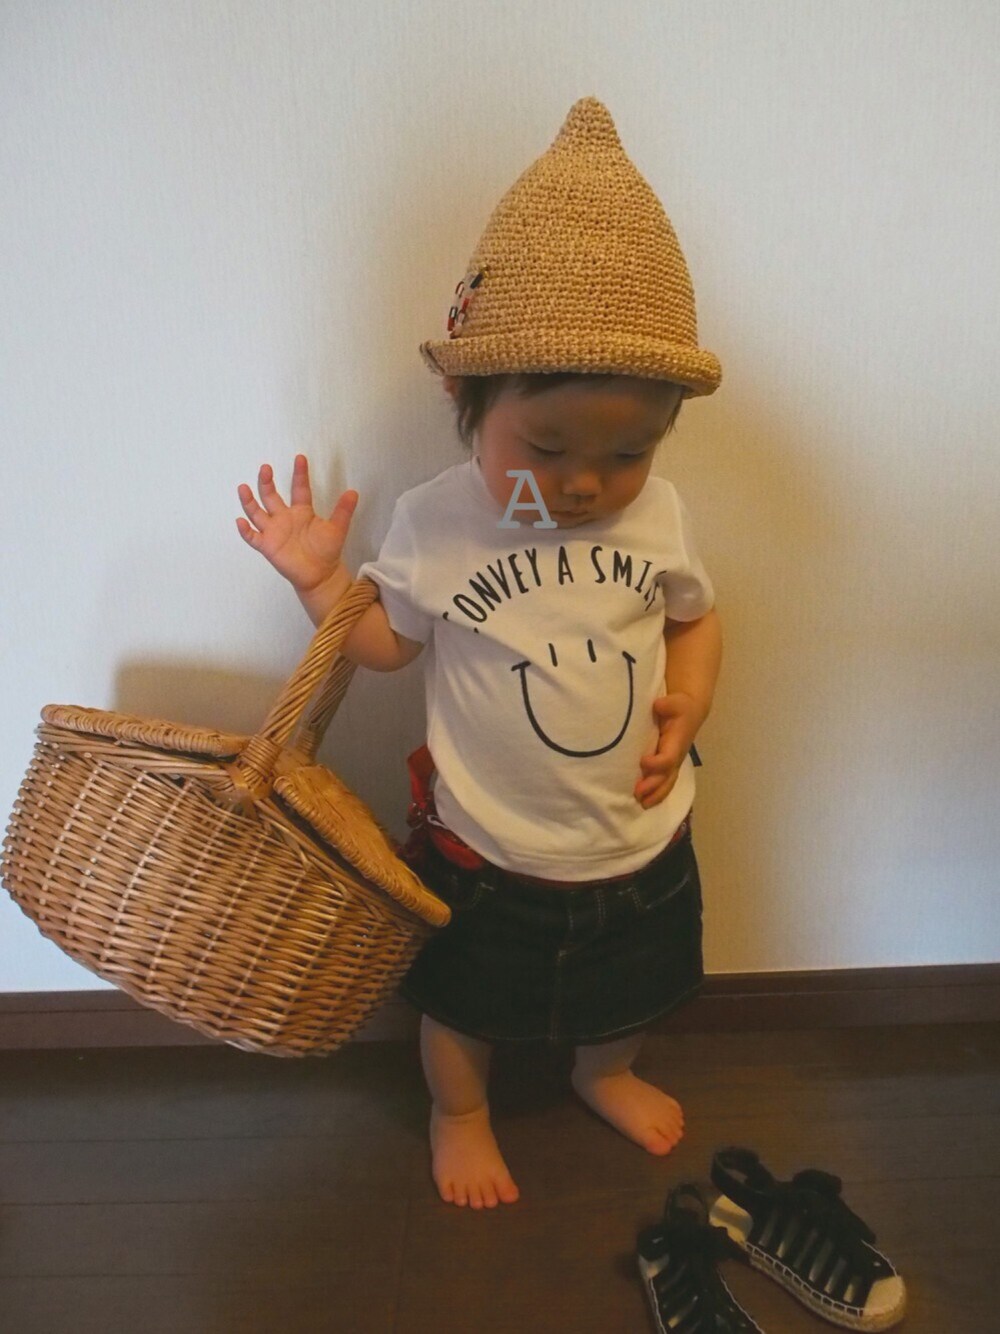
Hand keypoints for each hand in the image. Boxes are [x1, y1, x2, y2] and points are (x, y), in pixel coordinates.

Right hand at [236, 454, 358, 592]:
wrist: (321, 575)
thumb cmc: (327, 550)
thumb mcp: (337, 529)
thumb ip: (343, 511)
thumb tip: (354, 492)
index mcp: (302, 511)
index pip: (299, 489)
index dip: (300, 474)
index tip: (300, 458)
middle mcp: (284, 517)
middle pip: (271, 496)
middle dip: (267, 482)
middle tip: (266, 468)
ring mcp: (274, 531)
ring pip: (257, 513)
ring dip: (249, 501)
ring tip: (243, 488)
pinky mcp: (268, 546)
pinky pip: (253, 537)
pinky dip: (245, 530)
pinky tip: (240, 521)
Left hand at [634, 692, 705, 807]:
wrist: (691, 713)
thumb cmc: (680, 707)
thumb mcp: (676, 701)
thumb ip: (668, 704)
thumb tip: (659, 706)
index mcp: (677, 742)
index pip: (668, 758)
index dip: (657, 763)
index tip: (643, 762)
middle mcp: (676, 756)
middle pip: (667, 777)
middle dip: (653, 786)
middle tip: (637, 793)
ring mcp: (674, 763)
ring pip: (667, 784)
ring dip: (655, 795)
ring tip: (641, 804)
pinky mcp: (669, 766)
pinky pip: (665, 784)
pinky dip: (657, 795)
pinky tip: (645, 802)